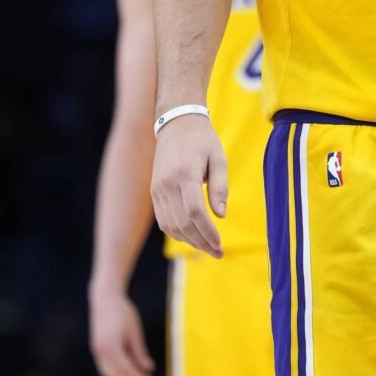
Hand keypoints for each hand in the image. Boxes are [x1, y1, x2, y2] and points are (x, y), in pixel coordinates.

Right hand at [89, 289, 156, 375]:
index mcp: (110, 345)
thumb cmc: (122, 311)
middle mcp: (100, 351)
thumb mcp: (135, 331)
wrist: (104, 298)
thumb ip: (140, 352)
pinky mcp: (97, 350)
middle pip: (117, 374)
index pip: (125, 368)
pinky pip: (106, 368)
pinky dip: (118, 375)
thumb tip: (149, 369)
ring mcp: (96, 351)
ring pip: (110, 374)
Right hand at [150, 115, 228, 256]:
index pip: (195, 212)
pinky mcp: (154, 192)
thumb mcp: (218, 158)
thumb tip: (221, 216)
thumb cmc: (202, 140)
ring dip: (190, 240)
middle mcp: (166, 184)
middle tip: (218, 252)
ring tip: (208, 247)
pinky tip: (193, 236)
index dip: (207, 232)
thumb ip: (220, 187)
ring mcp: (157, 189)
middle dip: (201, 242)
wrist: (176, 123)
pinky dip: (177, 232)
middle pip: (182, 223)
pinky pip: (163, 220)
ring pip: (171, 225)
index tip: (220, 244)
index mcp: (184, 174)